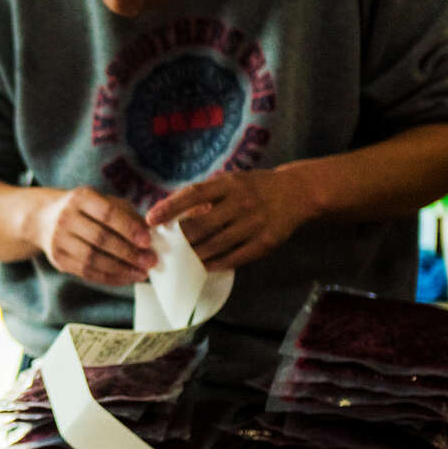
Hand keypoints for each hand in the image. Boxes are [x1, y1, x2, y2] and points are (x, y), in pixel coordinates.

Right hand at [32, 187, 155, 283]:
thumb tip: (151, 234)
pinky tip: (126, 278)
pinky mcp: (58, 259)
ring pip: (93, 259)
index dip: (129, 228)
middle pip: (100, 239)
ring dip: (121, 269)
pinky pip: (87, 273)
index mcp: (81, 198)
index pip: (107, 213)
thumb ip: (127, 215)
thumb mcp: (103, 201)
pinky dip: (110, 278)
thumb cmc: (86, 210)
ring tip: (142, 273)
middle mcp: (66, 217)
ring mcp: (59, 240)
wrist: (44, 219)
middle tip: (151, 261)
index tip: (148, 241)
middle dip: (129, 253)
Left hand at [146, 169, 310, 270]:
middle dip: (179, 239)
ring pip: (216, 245)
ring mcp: (254, 223)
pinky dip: (217, 263)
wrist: (297, 192)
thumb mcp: (232, 182)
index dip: (169, 207)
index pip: (193, 194)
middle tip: (163, 247)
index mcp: (230, 184)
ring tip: (179, 260)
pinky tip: (204, 266)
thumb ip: (206, 196)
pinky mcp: (265, 242)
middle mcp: (241, 202)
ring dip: (194, 254)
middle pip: (201, 225)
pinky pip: (236, 257)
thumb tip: (173, 214)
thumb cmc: (255, 187)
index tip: (150, 219)